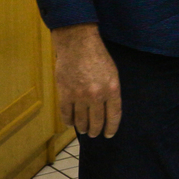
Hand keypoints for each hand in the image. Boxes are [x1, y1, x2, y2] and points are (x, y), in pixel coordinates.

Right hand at [51, 23, 121, 137]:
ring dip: (83, 128)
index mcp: (112, 89)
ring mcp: (80, 96)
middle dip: (96, 130)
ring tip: (84, 130)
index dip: (112, 127)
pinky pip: (66, 114)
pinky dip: (68, 121)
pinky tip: (71, 123)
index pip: (114, 115)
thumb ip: (111, 91)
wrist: (78, 45)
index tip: (109, 134)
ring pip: (81, 120)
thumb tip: (107, 108)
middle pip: (97, 121)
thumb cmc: (98, 56)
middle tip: (94, 134)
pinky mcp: (65, 94)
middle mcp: (97, 95)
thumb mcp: (113, 73)